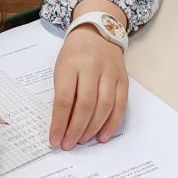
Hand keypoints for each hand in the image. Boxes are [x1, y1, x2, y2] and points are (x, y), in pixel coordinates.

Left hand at [49, 26, 127, 149]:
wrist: (97, 32)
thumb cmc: (74, 54)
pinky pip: (120, 105)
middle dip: (76, 129)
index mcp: (71, 65)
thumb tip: (62, 126)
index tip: (54, 140)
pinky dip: (112, 123)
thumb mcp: (61, 68)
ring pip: (104, 106)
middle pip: (86, 104)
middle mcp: (92, 68)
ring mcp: (110, 73)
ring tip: (82, 141)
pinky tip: (102, 136)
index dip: (60, 123)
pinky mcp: (123, 79)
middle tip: (69, 144)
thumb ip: (62, 93)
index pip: (64, 99)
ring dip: (93, 128)